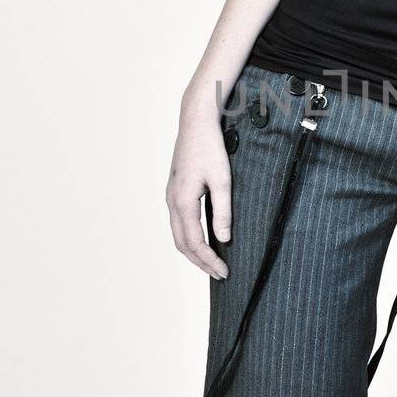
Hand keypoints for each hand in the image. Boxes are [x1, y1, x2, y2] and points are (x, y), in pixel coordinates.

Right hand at [166, 101, 231, 278]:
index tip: (224, 272)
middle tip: (219, 274)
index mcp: (183, 202)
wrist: (196, 123)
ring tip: (211, 262)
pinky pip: (179, 222)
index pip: (194, 242)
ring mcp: (171, 196)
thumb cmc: (210, 148)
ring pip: (178, 234)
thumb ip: (223, 212)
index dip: (209, 260)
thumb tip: (224, 239)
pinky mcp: (175, 190)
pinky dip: (189, 238)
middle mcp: (172, 201)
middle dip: (200, 262)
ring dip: (193, 251)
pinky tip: (203, 239)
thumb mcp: (222, 181)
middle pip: (182, 244)